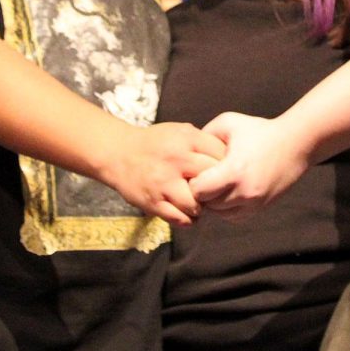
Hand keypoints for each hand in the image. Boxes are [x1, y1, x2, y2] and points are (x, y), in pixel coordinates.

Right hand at [109, 122, 224, 226]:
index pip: (221, 155)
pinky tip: (188, 212)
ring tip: (201, 203)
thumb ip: (203, 142)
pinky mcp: (154, 202)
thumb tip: (231, 156)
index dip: (228, 165)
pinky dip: (188, 219)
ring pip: (198, 204)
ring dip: (202, 207)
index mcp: (187, 139)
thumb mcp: (180, 131)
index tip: (227, 172)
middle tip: (216, 191)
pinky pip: (180, 218)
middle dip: (218, 188)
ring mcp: (164, 183)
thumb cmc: (154, 142)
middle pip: (213, 180)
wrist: (118, 153)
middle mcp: (177, 160)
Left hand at [189, 112, 308, 220]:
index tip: (196, 170)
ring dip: (213, 201)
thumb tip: (188, 150)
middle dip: (201, 193)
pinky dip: (226, 207)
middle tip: (203, 177)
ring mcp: (253, 203)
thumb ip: (204, 135)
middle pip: (207, 204)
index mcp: (233, 171)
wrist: (295, 144)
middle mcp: (243, 192)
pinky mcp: (260, 208)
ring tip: (216, 183)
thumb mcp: (228, 123)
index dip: (192, 181)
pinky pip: (233, 217)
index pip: (198, 191)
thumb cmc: (259, 131)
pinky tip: (228, 190)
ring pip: (219, 213)